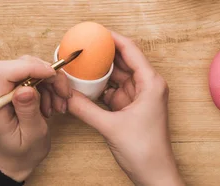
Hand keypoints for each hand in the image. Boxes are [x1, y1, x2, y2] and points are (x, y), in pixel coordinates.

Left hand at [0, 55, 70, 180]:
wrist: (12, 156)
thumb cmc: (21, 150)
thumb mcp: (31, 135)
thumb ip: (27, 111)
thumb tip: (26, 89)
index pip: (3, 72)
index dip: (30, 68)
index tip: (53, 75)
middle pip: (20, 65)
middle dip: (46, 77)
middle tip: (63, 96)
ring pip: (27, 67)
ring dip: (48, 83)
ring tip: (56, 106)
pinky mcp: (4, 83)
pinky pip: (28, 72)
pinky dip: (44, 84)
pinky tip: (49, 102)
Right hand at [68, 32, 183, 185]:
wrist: (154, 175)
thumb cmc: (145, 151)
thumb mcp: (110, 127)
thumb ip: (85, 108)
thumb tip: (65, 95)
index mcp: (150, 83)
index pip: (130, 50)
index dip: (111, 38)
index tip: (94, 32)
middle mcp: (146, 86)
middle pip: (121, 61)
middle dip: (101, 55)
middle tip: (80, 49)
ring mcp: (138, 97)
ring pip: (115, 77)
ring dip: (98, 73)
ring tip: (78, 66)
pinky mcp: (130, 108)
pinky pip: (112, 91)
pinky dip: (99, 89)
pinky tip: (83, 86)